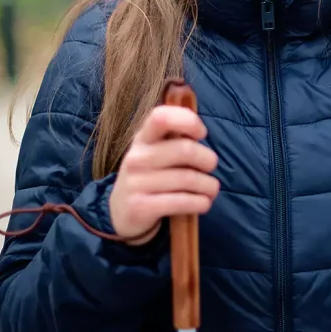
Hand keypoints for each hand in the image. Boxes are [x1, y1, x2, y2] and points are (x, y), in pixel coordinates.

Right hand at [108, 105, 219, 245]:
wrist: (119, 214)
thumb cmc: (150, 177)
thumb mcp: (155, 153)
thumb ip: (176, 139)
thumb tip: (200, 131)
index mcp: (143, 139)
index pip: (162, 117)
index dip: (188, 121)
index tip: (201, 134)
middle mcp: (136, 158)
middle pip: (185, 150)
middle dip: (208, 160)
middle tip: (210, 168)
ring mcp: (136, 183)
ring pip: (189, 179)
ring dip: (209, 186)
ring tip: (211, 190)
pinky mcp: (140, 208)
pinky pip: (182, 202)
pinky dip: (201, 203)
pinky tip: (203, 203)